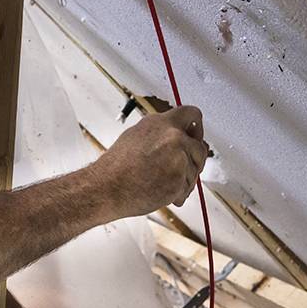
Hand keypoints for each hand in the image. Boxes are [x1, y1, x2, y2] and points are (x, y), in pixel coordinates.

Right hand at [91, 105, 209, 218]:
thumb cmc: (115, 169)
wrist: (106, 188)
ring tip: (160, 183)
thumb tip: (178, 138)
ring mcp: (177, 157)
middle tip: (178, 170)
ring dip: (184, 179)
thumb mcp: (136, 137)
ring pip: (195, 169)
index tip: (195, 136)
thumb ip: (160, 135)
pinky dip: (178, 193)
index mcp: (161, 123)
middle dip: (192, 161)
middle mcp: (172, 136)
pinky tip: (161, 192)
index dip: (197, 128)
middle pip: (200, 147)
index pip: (191, 114)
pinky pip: (188, 187)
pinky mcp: (179, 178)